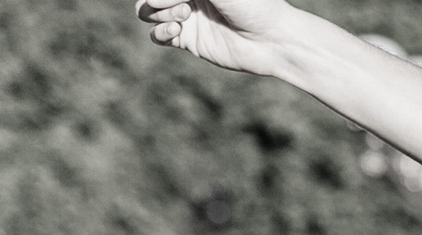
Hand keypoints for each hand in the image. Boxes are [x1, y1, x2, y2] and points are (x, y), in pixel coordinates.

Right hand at [136, 0, 298, 76]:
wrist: (273, 40)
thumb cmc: (254, 6)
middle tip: (183, 7)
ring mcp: (188, 18)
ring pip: (149, 12)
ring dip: (156, 12)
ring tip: (182, 16)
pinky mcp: (189, 41)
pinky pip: (158, 35)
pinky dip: (159, 31)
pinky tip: (175, 30)